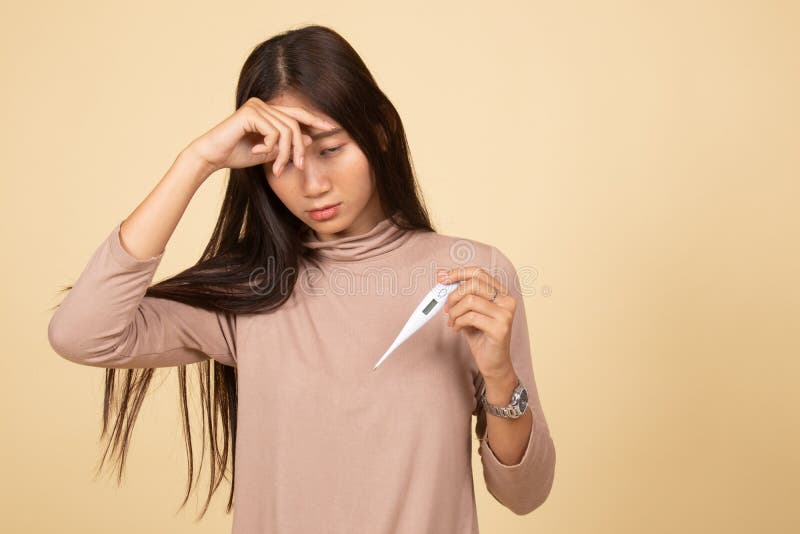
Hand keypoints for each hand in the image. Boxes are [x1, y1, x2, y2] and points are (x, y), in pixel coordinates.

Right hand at [184, 97, 336, 174]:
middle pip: (295, 124)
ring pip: (286, 130)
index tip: (333, 128)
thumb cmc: (237, 154)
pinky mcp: (250, 113)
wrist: (212, 157)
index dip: (316, 120)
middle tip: (298, 166)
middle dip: (299, 147)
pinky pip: (273, 132)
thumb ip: (286, 145)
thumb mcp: (268, 152)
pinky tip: (255, 152)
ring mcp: (256, 106)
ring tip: (275, 168)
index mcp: (268, 111)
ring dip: (284, 153)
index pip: (297, 114)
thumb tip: (311, 140)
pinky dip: (269, 147)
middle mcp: (263, 104)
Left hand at [437, 267, 515, 379]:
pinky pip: (470, 317)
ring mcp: (505, 314)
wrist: (494, 363)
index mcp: (501, 292)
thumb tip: (443, 278)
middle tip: (447, 308)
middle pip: (473, 283)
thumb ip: (462, 296)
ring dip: (454, 312)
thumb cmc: (481, 336)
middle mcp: (507, 300)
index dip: (458, 273)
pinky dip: (458, 322)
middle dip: (453, 295)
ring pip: (470, 300)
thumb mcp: (470, 311)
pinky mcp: (500, 328)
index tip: (442, 277)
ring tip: (452, 321)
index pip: (478, 272)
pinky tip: (457, 329)